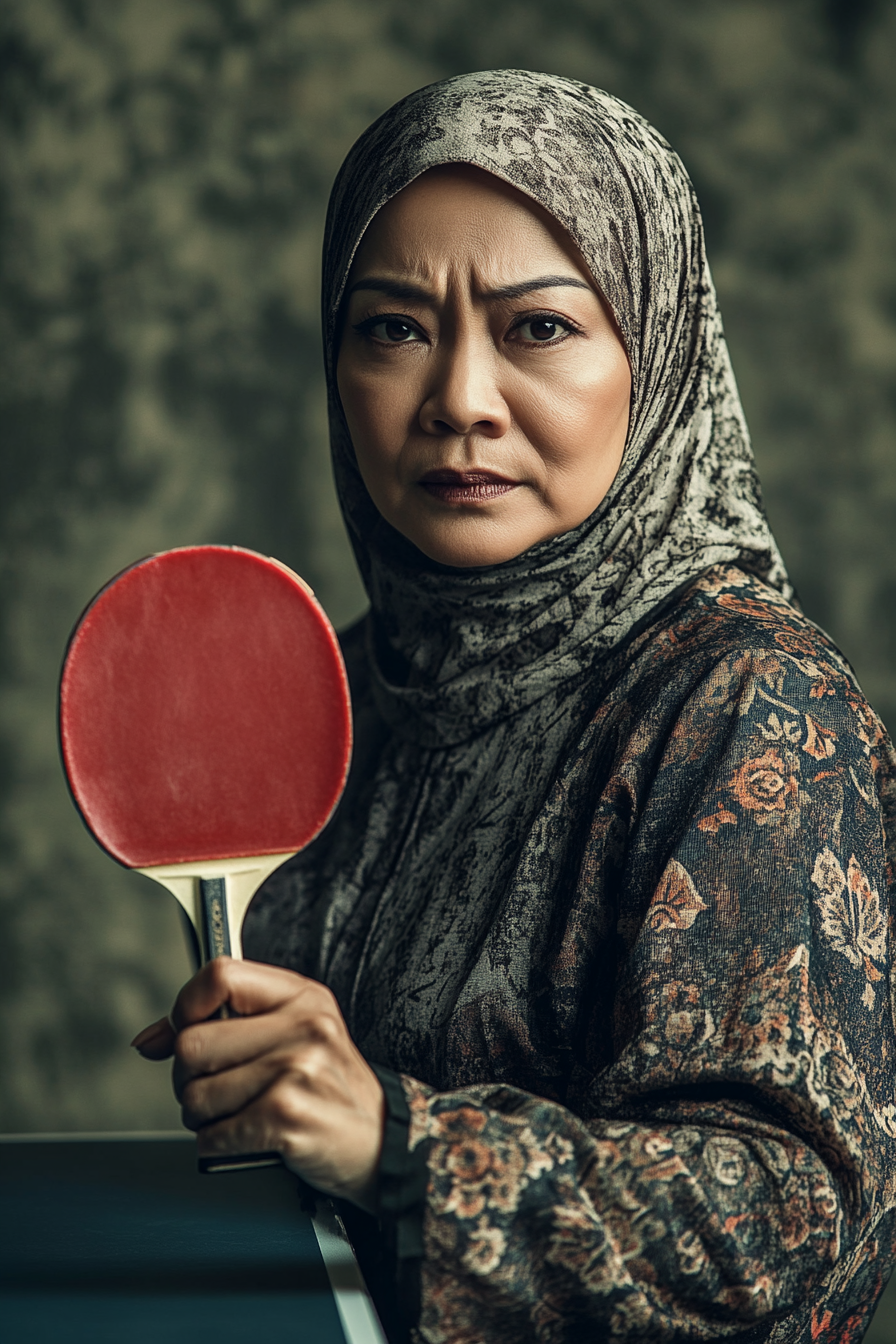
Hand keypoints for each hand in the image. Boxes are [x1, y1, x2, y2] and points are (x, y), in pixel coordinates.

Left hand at [131, 958, 385, 1210]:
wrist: (382, 1143)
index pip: (219, 974)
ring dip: (204, 1118)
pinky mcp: (287, 1115)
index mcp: (301, 996)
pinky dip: (219, 1146)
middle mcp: (303, 1025)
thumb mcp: (289, 1036)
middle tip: (220, 1090)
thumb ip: (220, 1025)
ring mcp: (297, 1069)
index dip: (188, 1005)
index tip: (189, 1028)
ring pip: (195, 1095)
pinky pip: (212, 1135)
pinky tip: (249, 1139)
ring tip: (242, 1115)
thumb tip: (150, 1038)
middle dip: (189, 1078)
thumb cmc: (327, 1089)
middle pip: (192, 1043)